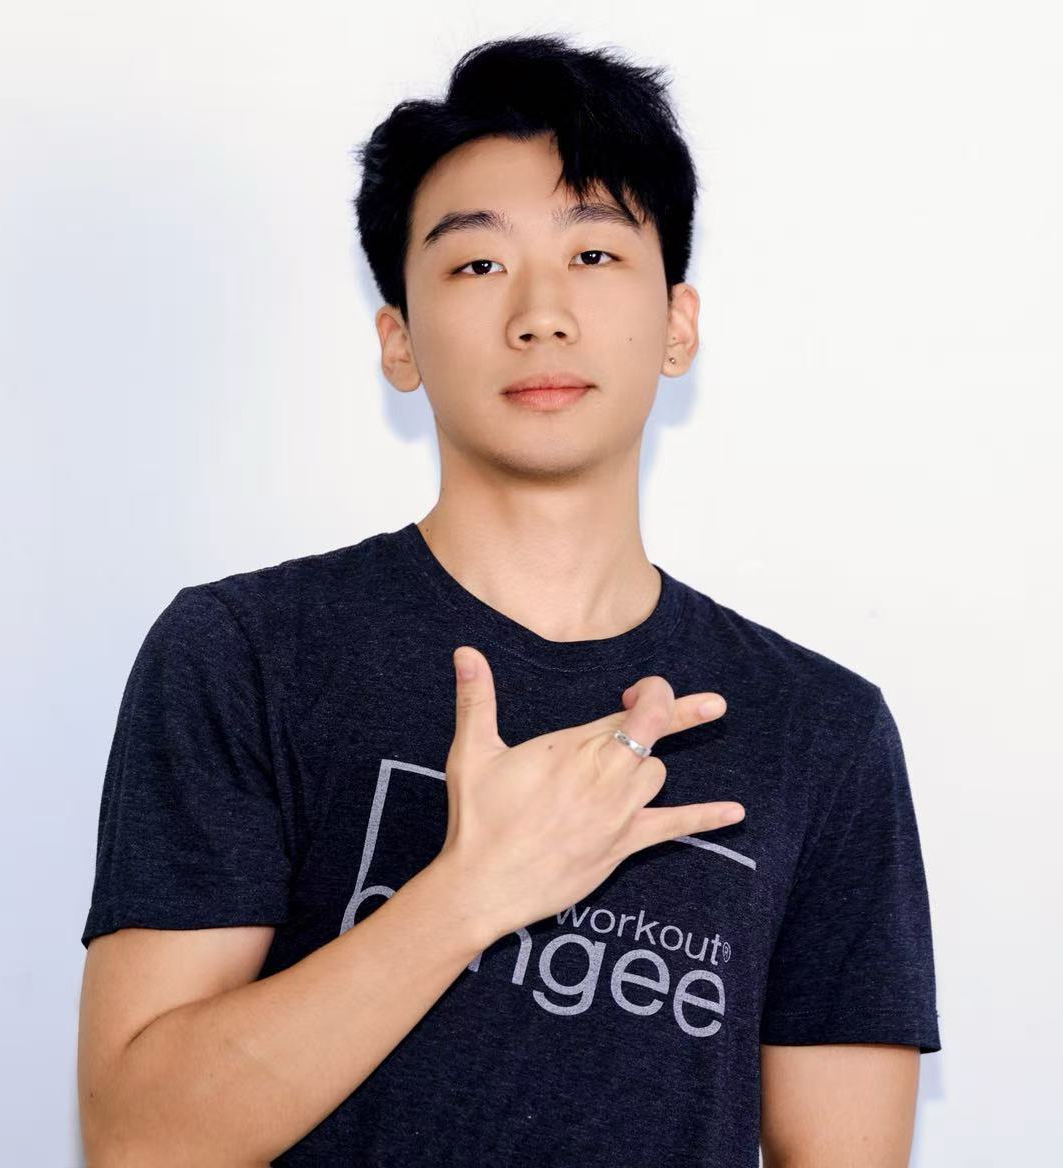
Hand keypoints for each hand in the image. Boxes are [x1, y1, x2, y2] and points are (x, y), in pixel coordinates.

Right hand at [436, 644, 743, 945]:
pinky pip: (673, 827)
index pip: (634, 710)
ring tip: (630, 764)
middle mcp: (603, 776)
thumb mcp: (473, 752)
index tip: (641, 690)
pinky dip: (706, 817)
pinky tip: (735, 812)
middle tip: (709, 703)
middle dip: (672, 716)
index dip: (652, 694)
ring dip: (650, 763)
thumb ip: (476, 698)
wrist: (482, 885)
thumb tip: (465, 652)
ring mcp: (616, 813)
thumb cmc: (476, 818)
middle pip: (655, 735)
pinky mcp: (621, 846)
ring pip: (657, 774)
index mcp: (573, 748)